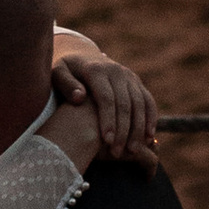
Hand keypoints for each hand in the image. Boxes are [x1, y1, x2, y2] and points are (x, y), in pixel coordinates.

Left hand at [49, 53, 160, 172]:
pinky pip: (148, 101)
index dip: (108, 120)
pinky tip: (149, 137)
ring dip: (139, 128)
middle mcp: (116, 71)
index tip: (107, 141)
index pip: (106, 97)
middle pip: (125, 103)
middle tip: (117, 153)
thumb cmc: (64, 72)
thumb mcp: (56, 73)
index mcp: (96, 70)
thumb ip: (65, 84)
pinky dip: (151, 118)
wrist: (79, 56)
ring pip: (140, 104)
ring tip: (133, 151)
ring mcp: (128, 76)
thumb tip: (80, 97)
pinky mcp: (136, 82)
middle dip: (123, 130)